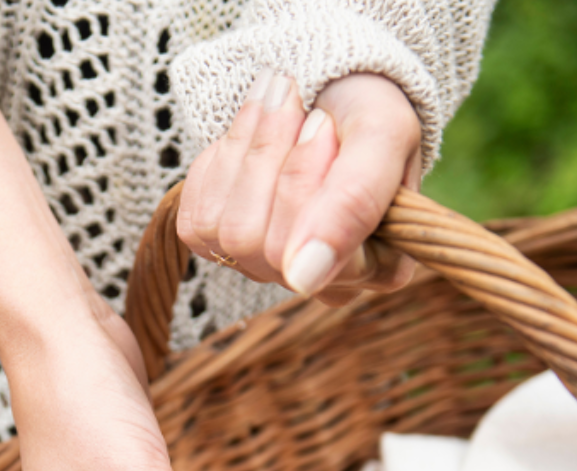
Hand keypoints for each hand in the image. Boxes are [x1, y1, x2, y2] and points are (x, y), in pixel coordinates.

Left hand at [178, 70, 423, 303]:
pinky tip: (250, 135)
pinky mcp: (224, 246)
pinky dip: (218, 161)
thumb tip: (302, 279)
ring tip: (276, 104)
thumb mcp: (380, 137)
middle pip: (255, 240)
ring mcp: (271, 267)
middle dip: (270, 155)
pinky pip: (196, 217)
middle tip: (294, 101)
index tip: (322, 120)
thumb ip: (356, 203)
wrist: (336, 83)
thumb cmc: (368, 110)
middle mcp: (324, 280)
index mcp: (380, 267)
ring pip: (223, 230)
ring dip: (245, 149)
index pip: (307, 250)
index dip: (304, 176)